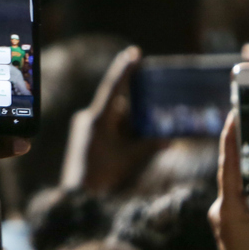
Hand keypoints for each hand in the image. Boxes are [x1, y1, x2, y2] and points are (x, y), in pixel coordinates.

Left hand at [61, 46, 158, 194]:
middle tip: (145, 128)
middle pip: (118, 107)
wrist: (78, 196)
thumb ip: (149, 146)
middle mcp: (88, 119)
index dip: (126, 69)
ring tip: (132, 147)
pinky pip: (105, 128)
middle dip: (134, 116)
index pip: (115, 87)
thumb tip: (170, 140)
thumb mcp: (130, 158)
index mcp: (97, 119)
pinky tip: (124, 149)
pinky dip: (118, 134)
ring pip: (113, 119)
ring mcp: (84, 128)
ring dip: (127, 128)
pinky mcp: (83, 137)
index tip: (134, 53)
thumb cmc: (102, 175)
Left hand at [211, 112, 248, 249]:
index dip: (231, 141)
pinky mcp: (233, 217)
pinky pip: (244, 193)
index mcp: (231, 208)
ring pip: (241, 180)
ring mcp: (227, 211)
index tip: (233, 117)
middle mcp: (225, 205)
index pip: (229, 167)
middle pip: (235, 169)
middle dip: (248, 146)